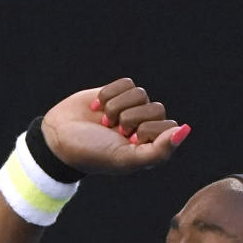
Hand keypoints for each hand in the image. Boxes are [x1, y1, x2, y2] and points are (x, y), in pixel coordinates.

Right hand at [41, 78, 189, 175]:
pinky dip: (109, 94)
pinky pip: (126, 83)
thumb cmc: (93, 154)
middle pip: (156, 108)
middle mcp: (145, 127)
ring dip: (118, 106)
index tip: (129, 141)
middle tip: (114, 131)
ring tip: (104, 121)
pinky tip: (97, 107)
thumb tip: (184, 130)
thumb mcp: (125, 159)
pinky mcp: (116, 93)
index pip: (169, 126)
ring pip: (141, 93)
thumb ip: (158, 151)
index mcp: (152, 146)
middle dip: (131, 118)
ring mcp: (131, 108)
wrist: (57, 140)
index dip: (147, 131)